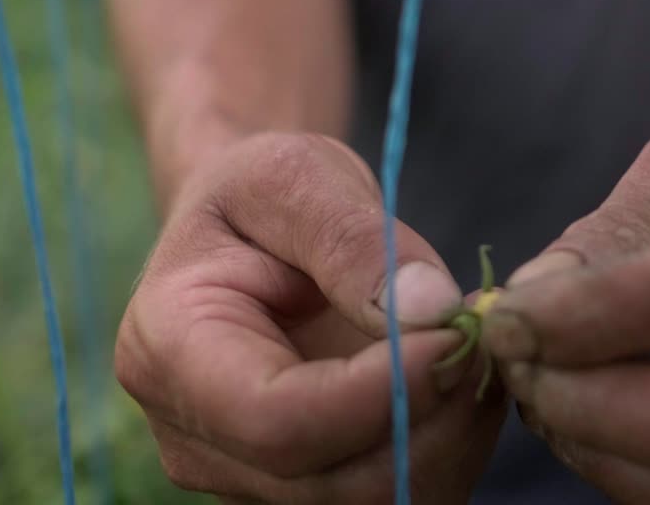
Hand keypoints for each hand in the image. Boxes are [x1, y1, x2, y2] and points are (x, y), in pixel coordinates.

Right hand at [115, 133, 505, 503]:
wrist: (253, 235)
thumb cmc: (262, 196)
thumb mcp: (294, 176)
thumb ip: (352, 239)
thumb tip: (430, 311)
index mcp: (170, 352)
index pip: (277, 420)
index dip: (380, 391)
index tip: (453, 331)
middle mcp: (198, 439)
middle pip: (335, 480)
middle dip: (430, 414)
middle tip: (478, 332)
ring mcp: (250, 478)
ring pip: (377, 499)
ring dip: (451, 433)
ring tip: (472, 345)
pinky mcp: (308, 488)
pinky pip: (397, 494)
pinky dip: (450, 446)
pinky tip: (462, 378)